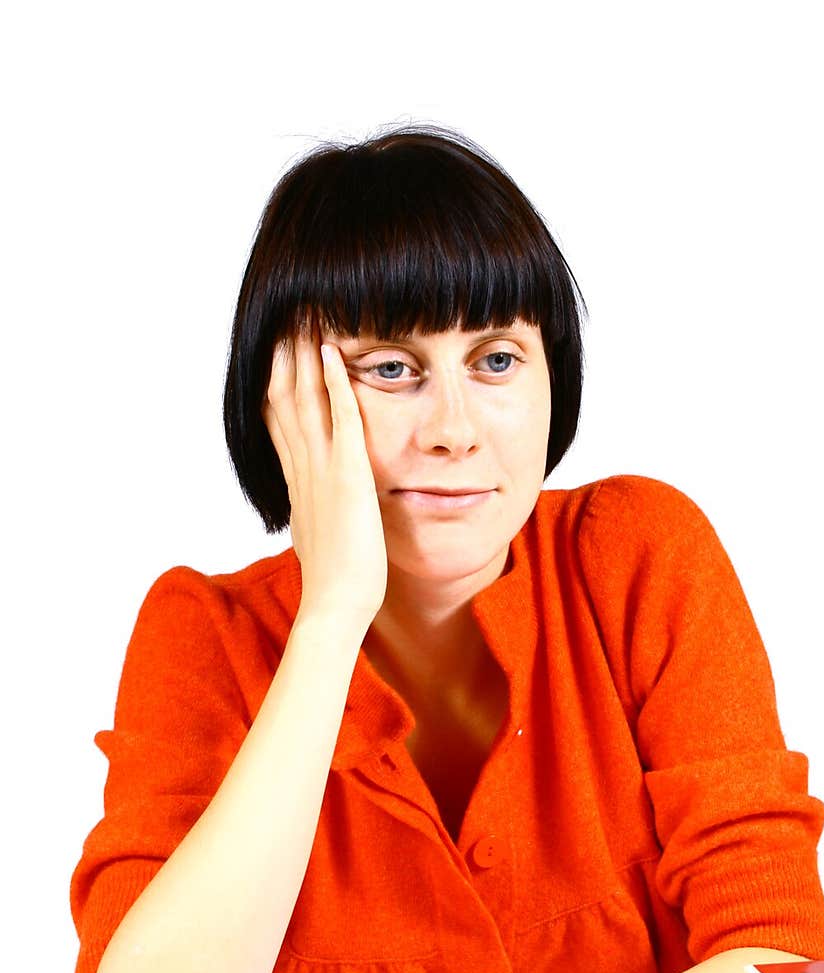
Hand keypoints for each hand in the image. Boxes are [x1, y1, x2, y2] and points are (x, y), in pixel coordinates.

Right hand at [263, 327, 387, 631]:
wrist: (336, 606)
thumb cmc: (336, 581)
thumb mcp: (319, 535)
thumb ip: (315, 512)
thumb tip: (311, 510)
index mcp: (299, 481)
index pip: (280, 420)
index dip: (276, 381)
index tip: (277, 349)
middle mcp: (303, 469)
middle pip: (284, 398)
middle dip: (284, 355)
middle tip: (286, 315)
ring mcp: (321, 471)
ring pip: (304, 400)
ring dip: (304, 355)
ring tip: (306, 317)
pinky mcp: (347, 478)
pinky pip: (342, 420)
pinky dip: (336, 384)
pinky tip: (335, 353)